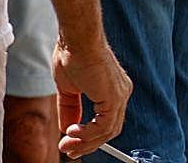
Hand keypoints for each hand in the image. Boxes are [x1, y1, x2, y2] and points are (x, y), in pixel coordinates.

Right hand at [54, 34, 130, 158]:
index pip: (104, 120)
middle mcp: (120, 94)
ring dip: (86, 141)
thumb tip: (67, 128)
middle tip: (69, 150)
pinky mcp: (115, 98)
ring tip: (68, 145)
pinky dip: (88, 133)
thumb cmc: (71, 53)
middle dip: (87, 143)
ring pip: (107, 131)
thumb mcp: (67, 87)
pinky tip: (73, 132)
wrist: (76, 38)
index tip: (71, 141)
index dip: (88, 135)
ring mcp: (120, 96)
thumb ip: (70, 109)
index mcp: (111, 90)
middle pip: (108, 129)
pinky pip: (104, 126)